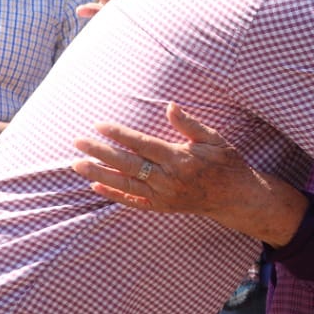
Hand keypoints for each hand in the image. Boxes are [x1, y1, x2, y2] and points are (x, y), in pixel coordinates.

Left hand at [71, 103, 307, 245]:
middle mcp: (168, 179)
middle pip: (127, 164)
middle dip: (100, 152)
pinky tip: (95, 186)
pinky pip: (133, 202)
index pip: (142, 144)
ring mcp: (163, 196)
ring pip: (125, 184)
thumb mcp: (213, 139)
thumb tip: (169, 106)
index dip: (120, 135)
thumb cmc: (225, 163)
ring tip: (77, 164)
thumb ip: (189, 124)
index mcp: (179, 159)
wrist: (235, 198)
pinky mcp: (162, 207)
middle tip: (77, 141)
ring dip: (99, 174)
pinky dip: (114, 195)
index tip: (99, 124)